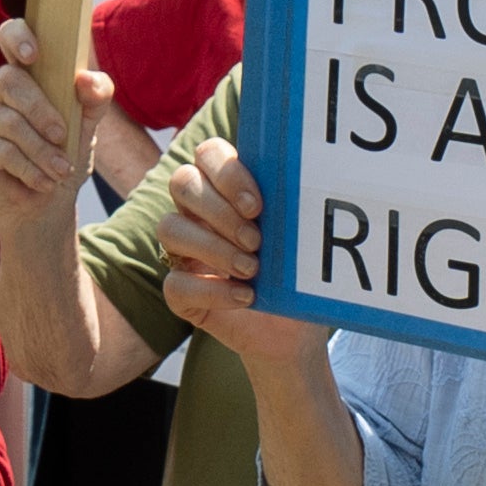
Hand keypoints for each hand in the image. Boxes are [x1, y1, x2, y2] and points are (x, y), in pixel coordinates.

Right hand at [0, 21, 109, 247]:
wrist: (51, 201)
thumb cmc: (67, 152)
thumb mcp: (90, 123)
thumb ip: (96, 96)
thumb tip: (85, 80)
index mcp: (28, 73)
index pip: (10, 36)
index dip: (16, 36)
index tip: (33, 54)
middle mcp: (0, 89)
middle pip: (7, 81)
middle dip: (39, 110)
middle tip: (62, 135)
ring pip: (6, 121)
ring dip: (40, 149)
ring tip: (61, 170)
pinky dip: (27, 167)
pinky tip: (43, 181)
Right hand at [146, 141, 329, 376]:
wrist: (294, 332)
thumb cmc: (298, 276)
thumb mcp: (301, 240)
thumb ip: (296, 209)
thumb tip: (316, 184)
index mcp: (227, 189)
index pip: (209, 153)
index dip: (227, 172)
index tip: (258, 206)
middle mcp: (198, 214)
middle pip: (182, 182)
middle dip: (219, 209)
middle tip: (256, 240)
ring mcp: (184, 252)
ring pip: (169, 227)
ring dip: (212, 247)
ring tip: (252, 269)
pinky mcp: (181, 292)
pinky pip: (175, 283)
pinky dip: (212, 289)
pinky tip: (245, 297)